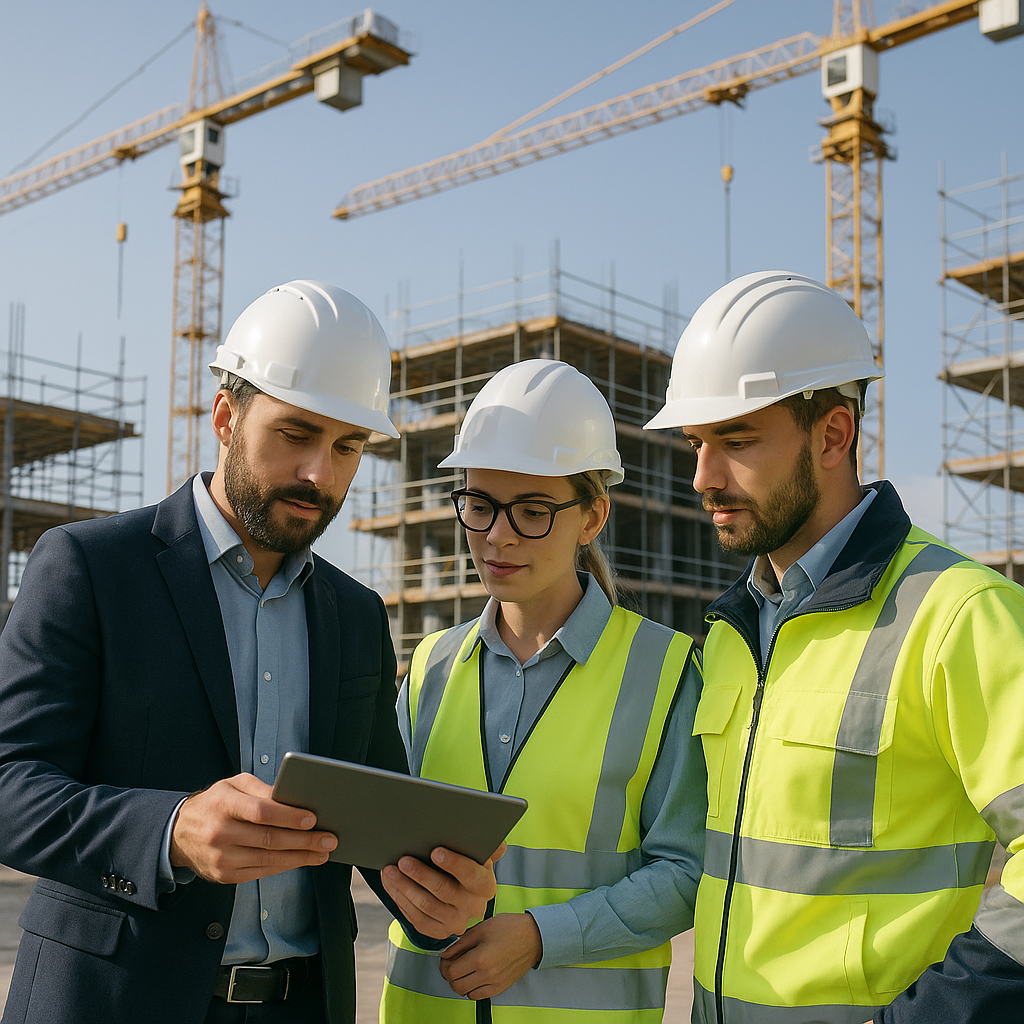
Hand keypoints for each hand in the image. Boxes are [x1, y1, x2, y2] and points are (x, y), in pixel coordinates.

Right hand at [170, 772, 337, 883]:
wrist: (179, 832)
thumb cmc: (216, 803)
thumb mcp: (234, 784)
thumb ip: (261, 789)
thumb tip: (291, 798)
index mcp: (224, 804)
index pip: (261, 812)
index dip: (288, 816)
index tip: (312, 819)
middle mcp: (221, 833)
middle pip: (269, 839)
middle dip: (304, 840)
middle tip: (329, 839)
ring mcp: (221, 858)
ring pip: (268, 859)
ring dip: (300, 857)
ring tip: (322, 852)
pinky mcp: (224, 875)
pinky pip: (260, 872)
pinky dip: (284, 867)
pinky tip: (301, 860)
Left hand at [381, 842, 504, 938]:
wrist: (461, 891)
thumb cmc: (467, 864)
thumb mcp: (480, 855)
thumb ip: (488, 847)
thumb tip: (498, 843)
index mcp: (486, 886)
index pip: (472, 875)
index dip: (454, 864)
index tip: (435, 851)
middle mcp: (474, 907)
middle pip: (445, 891)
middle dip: (421, 874)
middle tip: (403, 860)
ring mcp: (456, 922)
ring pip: (426, 906)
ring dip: (405, 887)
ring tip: (389, 871)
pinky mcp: (439, 932)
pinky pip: (417, 919)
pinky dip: (401, 901)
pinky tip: (391, 885)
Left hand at [439, 913, 541, 998]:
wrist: (533, 937)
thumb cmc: (510, 928)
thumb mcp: (482, 928)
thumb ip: (461, 942)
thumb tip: (446, 953)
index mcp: (480, 958)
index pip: (450, 971)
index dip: (444, 965)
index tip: (445, 958)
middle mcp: (487, 974)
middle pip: (456, 986)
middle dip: (450, 975)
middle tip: (452, 963)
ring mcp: (495, 983)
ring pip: (466, 993)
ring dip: (461, 982)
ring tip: (465, 968)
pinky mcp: (501, 987)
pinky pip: (478, 996)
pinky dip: (472, 988)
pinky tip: (475, 975)